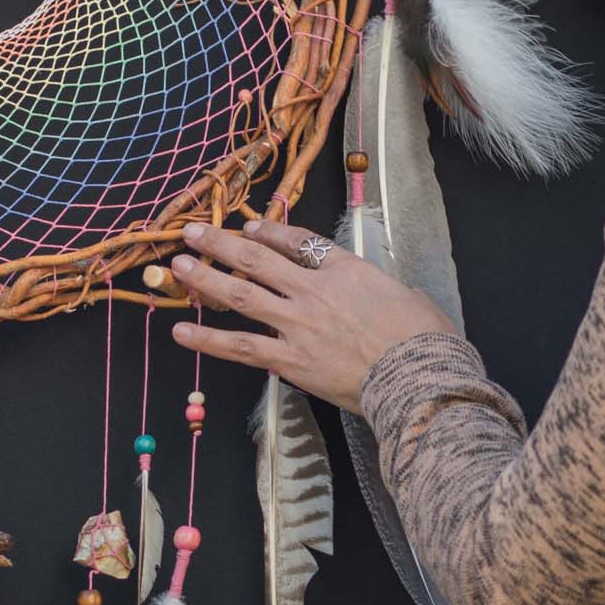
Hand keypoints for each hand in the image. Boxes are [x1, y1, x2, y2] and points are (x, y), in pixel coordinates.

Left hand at [165, 220, 457, 414]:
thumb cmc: (427, 341)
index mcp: (349, 270)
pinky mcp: (289, 360)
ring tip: (177, 266)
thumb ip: (392, 293)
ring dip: (205, 278)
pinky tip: (180, 332)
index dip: (269, 231)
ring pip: (240, 294)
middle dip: (222, 243)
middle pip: (258, 259)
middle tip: (192, 231)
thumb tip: (395, 298)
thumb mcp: (415, 299)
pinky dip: (208, 339)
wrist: (418, 377)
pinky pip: (240, 347)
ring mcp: (298, 323)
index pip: (300, 242)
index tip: (249, 227)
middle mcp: (315, 290)